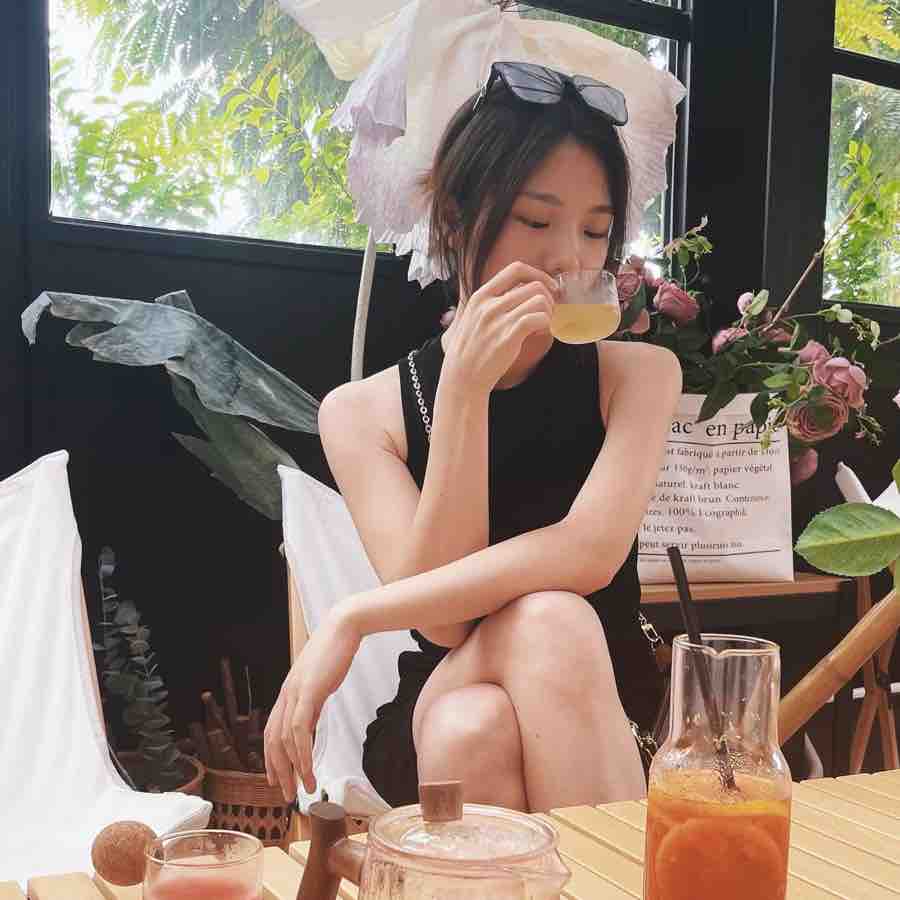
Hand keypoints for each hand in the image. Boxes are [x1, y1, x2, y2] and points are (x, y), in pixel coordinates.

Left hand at [264, 605, 360, 801]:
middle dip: (279, 772)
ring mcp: (294, 693)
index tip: (277, 780)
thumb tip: (311, 721)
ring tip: (304, 788)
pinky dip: (302, 753)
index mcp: (288, 693)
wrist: (344, 626)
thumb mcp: (320, 681)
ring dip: (293, 769)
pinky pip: (300, 730)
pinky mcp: (308, 691)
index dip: (271, 759)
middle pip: (273, 742)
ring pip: (285, 741)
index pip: (271, 733)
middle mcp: (286, 695)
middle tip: (287, 795)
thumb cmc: (335, 651)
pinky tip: (308, 768)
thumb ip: (312, 702)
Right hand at [443, 262, 558, 393]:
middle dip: (548, 297)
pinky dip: (546, 324)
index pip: (515, 269)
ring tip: (542, 324)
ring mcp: (499, 320)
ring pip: (539, 300)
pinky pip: (538, 318)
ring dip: (548, 311)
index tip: (546, 286)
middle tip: (547, 311)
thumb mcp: (471, 317)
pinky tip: (540, 332)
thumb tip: (515, 293)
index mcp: (481, 296)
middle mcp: (489, 305)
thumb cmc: (469, 350)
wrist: (462, 376)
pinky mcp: (509, 337)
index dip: (537, 274)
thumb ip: (489, 303)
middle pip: (534, 285)